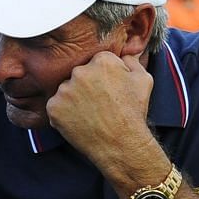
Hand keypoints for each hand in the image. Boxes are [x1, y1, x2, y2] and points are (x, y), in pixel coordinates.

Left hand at [43, 50, 156, 175]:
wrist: (122, 145)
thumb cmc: (134, 113)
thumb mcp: (144, 80)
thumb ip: (131, 61)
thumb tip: (124, 54)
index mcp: (102, 60)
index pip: (96, 63)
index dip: (103, 78)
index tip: (108, 92)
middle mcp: (80, 71)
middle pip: (79, 75)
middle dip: (86, 87)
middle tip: (98, 105)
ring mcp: (65, 90)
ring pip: (66, 90)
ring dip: (73, 100)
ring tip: (89, 115)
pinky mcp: (53, 107)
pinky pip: (55, 107)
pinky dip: (63, 114)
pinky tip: (79, 122)